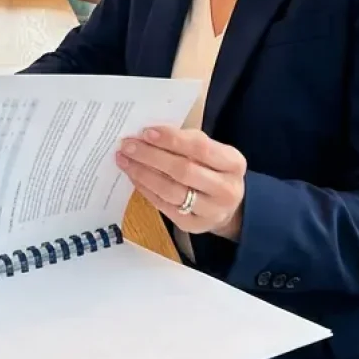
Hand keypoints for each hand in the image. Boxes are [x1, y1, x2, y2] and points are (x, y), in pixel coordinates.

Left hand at [116, 125, 246, 239]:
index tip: (146, 132)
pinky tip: (133, 176)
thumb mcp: (212, 151)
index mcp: (233, 163)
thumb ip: (187, 141)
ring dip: (143, 173)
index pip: (200, 148)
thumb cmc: (214, 170)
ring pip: (171, 191)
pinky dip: (145, 189)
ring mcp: (211, 211)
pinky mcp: (193, 226)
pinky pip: (164, 205)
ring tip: (124, 160)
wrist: (228, 206)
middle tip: (127, 145)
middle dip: (151, 156)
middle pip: (183, 171)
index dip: (171, 139)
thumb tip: (149, 134)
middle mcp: (226, 189)